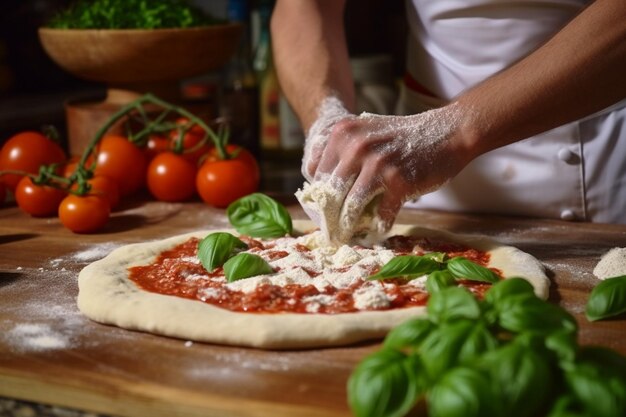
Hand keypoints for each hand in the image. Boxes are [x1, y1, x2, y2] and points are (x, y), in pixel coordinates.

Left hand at [299, 104, 470, 242]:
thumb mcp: (367, 132)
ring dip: (348, 227)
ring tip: (346, 237)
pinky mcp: (398, 183)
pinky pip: (381, 215)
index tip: (320, 213)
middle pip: (332, 193)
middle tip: (329, 233)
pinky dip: (377, 228)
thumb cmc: (403, 138)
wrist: (446, 133)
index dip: (318, 197)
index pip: (318, 174)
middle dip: (329, 217)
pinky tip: (375, 233)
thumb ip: (343, 152)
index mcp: (344, 133)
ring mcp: (378, 164)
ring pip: (351, 207)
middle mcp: (357, 146)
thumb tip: (320, 190)